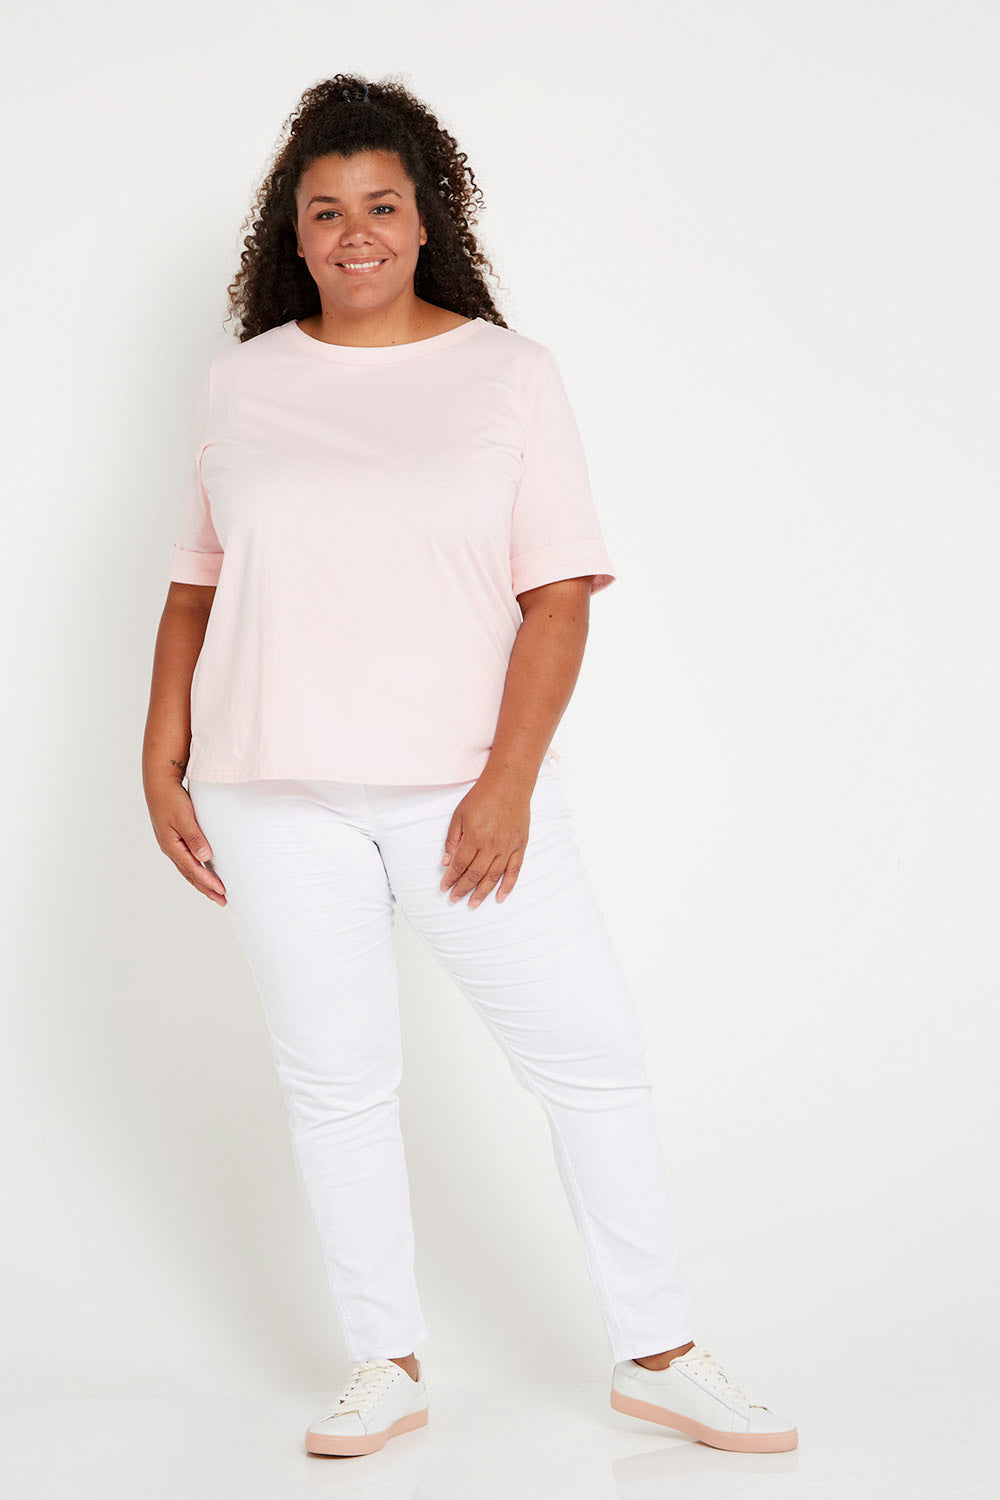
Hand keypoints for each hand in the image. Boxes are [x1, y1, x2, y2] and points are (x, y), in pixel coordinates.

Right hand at [146, 779, 226, 905]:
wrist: (159, 784)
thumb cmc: (171, 798)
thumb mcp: (184, 817)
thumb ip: (195, 837)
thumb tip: (205, 857)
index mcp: (172, 846)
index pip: (194, 870)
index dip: (208, 882)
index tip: (222, 891)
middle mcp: (170, 849)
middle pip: (190, 875)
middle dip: (206, 889)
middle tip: (222, 900)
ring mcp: (171, 845)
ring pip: (188, 869)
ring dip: (202, 882)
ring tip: (215, 892)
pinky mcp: (174, 839)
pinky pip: (187, 860)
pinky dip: (196, 870)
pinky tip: (204, 872)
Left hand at [440, 774, 531, 907]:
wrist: (509, 784)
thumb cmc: (482, 797)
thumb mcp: (459, 815)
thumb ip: (452, 839)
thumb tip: (446, 861)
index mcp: (474, 837)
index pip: (460, 864)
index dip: (451, 878)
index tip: (444, 887)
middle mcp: (491, 845)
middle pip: (475, 874)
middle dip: (463, 889)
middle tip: (455, 899)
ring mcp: (507, 846)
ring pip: (494, 876)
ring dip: (482, 892)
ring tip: (473, 903)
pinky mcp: (520, 845)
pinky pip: (514, 870)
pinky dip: (508, 885)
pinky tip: (500, 897)